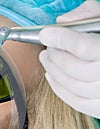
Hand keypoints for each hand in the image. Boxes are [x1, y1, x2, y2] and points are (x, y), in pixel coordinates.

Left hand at [38, 0, 99, 118]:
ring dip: (53, 71)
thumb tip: (64, 20)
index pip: (83, 46)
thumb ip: (92, 16)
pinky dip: (59, 89)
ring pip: (72, 86)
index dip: (60, 39)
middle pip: (73, 68)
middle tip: (47, 47)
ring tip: (46, 59)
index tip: (45, 34)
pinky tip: (52, 77)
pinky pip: (77, 102)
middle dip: (55, 56)